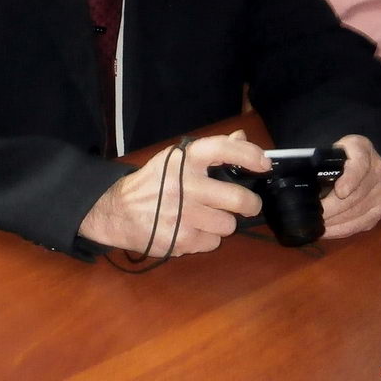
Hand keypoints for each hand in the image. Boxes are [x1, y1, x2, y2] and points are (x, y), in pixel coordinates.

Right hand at [77, 131, 267, 255]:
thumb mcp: (175, 160)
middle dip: (249, 204)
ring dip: (222, 223)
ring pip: (228, 225)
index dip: (249, 155)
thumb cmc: (151, 184)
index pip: (223, 149)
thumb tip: (241, 137)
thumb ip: (210, 151)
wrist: (116, 212)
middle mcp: (184, 185)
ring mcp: (183, 215)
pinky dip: (206, 238)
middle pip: (238, 199)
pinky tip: (190, 229)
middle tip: (247, 205)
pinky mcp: (180, 240)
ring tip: (205, 217)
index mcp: (182, 160)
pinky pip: (212, 242)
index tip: (264, 164)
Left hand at [320, 134, 380, 239]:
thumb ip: (321, 159)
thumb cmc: (341, 155)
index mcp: (362, 149)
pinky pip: (361, 224)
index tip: (340, 192)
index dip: (350, 180)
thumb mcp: (331, 148)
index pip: (359, 165)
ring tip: (316, 226)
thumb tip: (302, 178)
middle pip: (355, 195)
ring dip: (335, 222)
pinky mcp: (380, 210)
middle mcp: (377, 171)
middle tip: (312, 215)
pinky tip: (328, 231)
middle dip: (331, 208)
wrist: (366, 161)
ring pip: (357, 212)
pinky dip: (342, 230)